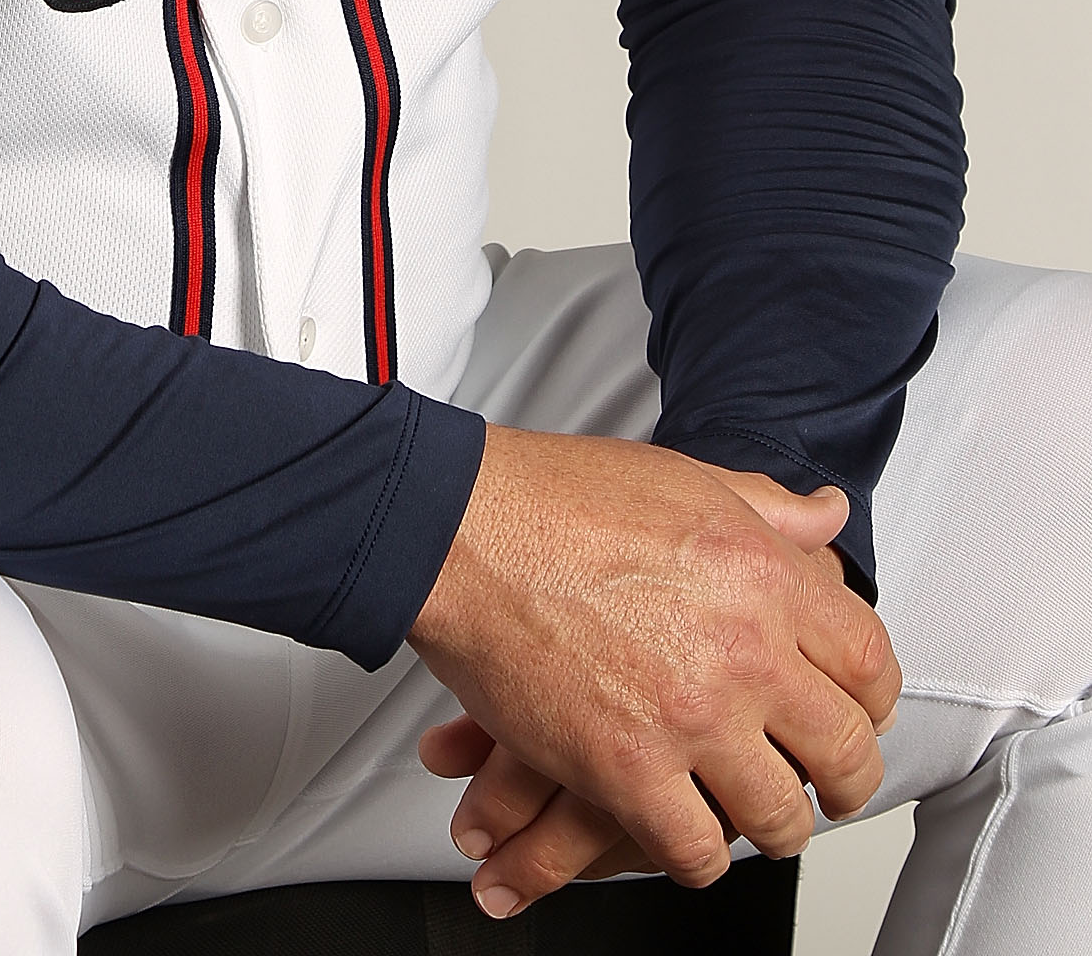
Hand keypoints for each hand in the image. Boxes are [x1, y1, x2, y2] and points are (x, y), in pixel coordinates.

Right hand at [407, 433, 899, 917]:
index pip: (869, 662)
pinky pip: (693, 849)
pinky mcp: (625, 770)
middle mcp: (743, 649)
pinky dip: (695, 855)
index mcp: (764, 574)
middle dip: (843, 782)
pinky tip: (684, 836)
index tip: (856, 714)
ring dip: (772, 826)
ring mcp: (688, 716)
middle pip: (842, 750)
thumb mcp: (684, 478)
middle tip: (827, 788)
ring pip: (776, 816)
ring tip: (757, 820)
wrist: (461, 528)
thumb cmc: (555, 497)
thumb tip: (827, 517)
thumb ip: (767, 507)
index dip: (872, 700)